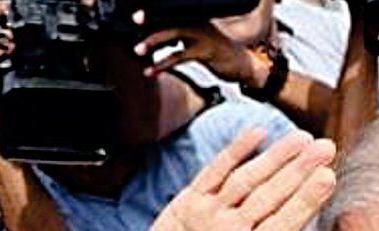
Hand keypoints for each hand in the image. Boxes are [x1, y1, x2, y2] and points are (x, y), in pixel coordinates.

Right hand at [130, 127, 335, 230]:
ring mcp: (215, 217)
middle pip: (273, 197)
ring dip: (275, 158)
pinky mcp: (191, 206)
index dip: (304, 203)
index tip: (328, 179)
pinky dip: (233, 154)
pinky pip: (214, 174)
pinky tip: (255, 134)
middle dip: (299, 172)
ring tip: (301, 139)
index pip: (282, 227)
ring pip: (249, 181)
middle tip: (326, 147)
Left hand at [134, 21, 260, 85]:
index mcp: (195, 18)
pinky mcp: (205, 51)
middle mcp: (198, 22)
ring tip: (138, 50)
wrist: (243, 65)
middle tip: (135, 20)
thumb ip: (178, 38)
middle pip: (171, 16)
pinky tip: (152, 71)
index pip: (171, 11)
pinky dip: (163, 64)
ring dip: (154, 41)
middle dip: (152, 18)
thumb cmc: (217, 54)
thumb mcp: (196, 42)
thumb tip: (154, 41)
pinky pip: (180, 57)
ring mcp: (203, 35)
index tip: (137, 13)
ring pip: (174, 33)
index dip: (155, 11)